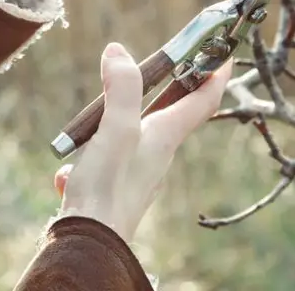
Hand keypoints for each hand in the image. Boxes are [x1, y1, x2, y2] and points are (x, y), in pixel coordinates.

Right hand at [51, 42, 233, 242]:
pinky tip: (68, 173)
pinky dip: (87, 160)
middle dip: (167, 88)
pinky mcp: (115, 188)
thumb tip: (118, 52)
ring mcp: (138, 173)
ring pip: (130, 137)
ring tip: (88, 129)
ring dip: (111, 125)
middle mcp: (158, 154)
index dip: (216, 72)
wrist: (89, 243)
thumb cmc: (107, 188)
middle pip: (171, 114)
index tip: (226, 51)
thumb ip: (121, 89)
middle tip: (161, 65)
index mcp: (165, 136)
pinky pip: (103, 164)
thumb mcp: (115, 129)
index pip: (204, 100)